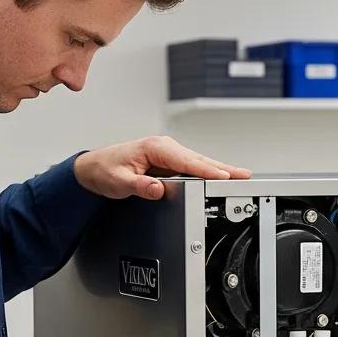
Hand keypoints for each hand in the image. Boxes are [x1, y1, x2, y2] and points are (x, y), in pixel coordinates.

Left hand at [73, 135, 250, 199]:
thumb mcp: (119, 181)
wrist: (93, 168)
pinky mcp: (170, 162)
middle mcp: (165, 147)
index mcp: (154, 147)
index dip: (206, 170)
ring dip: (219, 170)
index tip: (223, 177)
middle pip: (199, 160)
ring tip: (240, 177)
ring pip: (199, 162)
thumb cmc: (105, 169)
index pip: (186, 161)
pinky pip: (194, 167)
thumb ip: (139, 186)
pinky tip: (222, 177)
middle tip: (244, 176)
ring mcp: (169, 154)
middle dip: (222, 168)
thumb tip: (157, 189)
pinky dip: (209, 172)